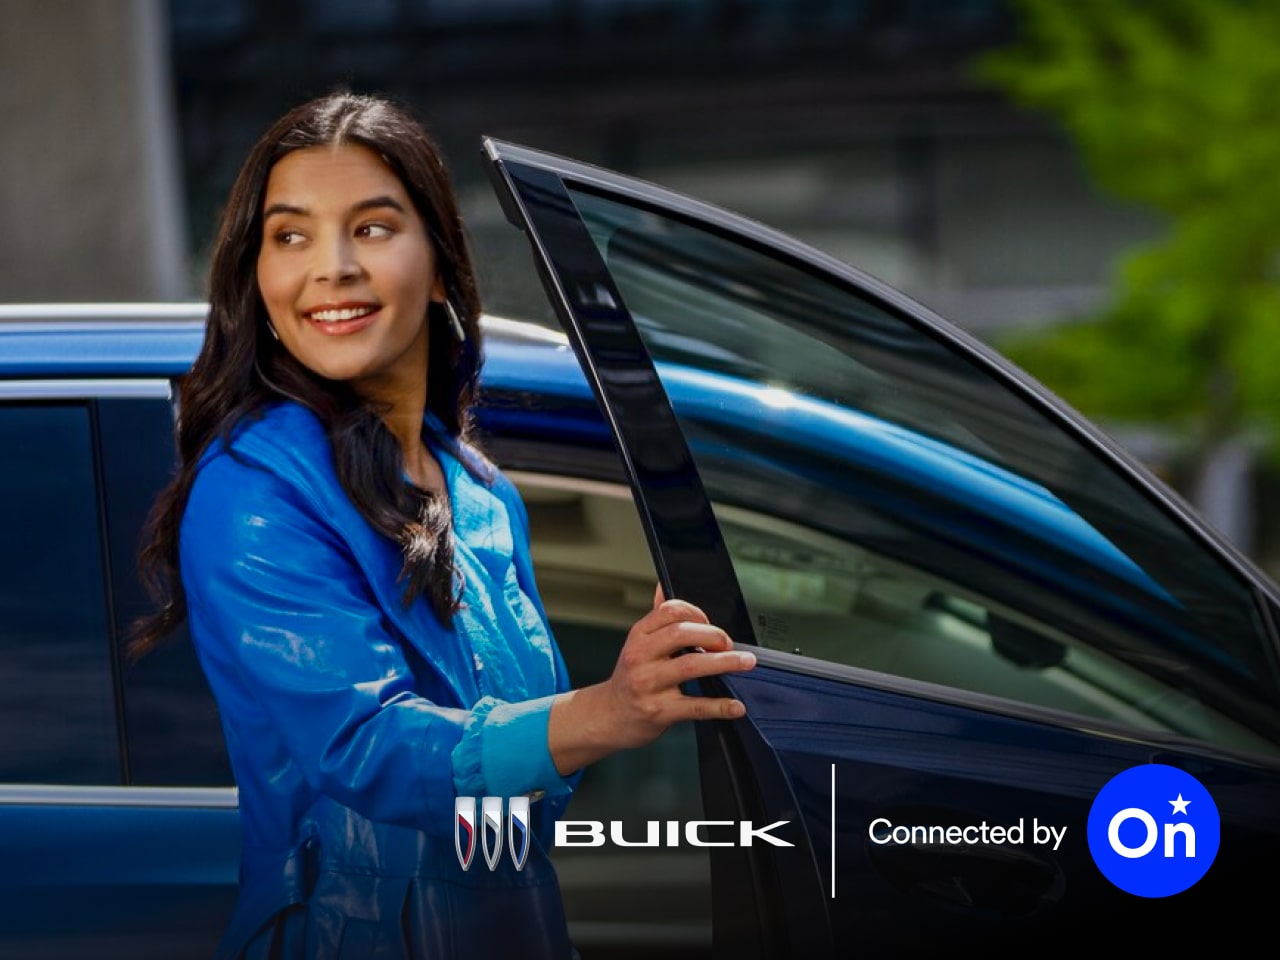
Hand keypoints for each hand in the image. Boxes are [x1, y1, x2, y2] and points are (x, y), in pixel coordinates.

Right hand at [548, 585, 755, 774]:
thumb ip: (656, 618)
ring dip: (724, 663)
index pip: (670, 611)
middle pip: (682, 634)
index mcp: (639, 636)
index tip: (710, 623)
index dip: (696, 613)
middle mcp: (640, 657)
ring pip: (691, 666)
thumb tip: (664, 585)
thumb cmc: (630, 678)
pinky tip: (735, 706)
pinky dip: (719, 706)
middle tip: (730, 644)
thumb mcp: (638, 644)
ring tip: (746, 663)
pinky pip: (694, 706)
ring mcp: (649, 684)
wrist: (609, 716)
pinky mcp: (659, 711)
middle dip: (713, 635)